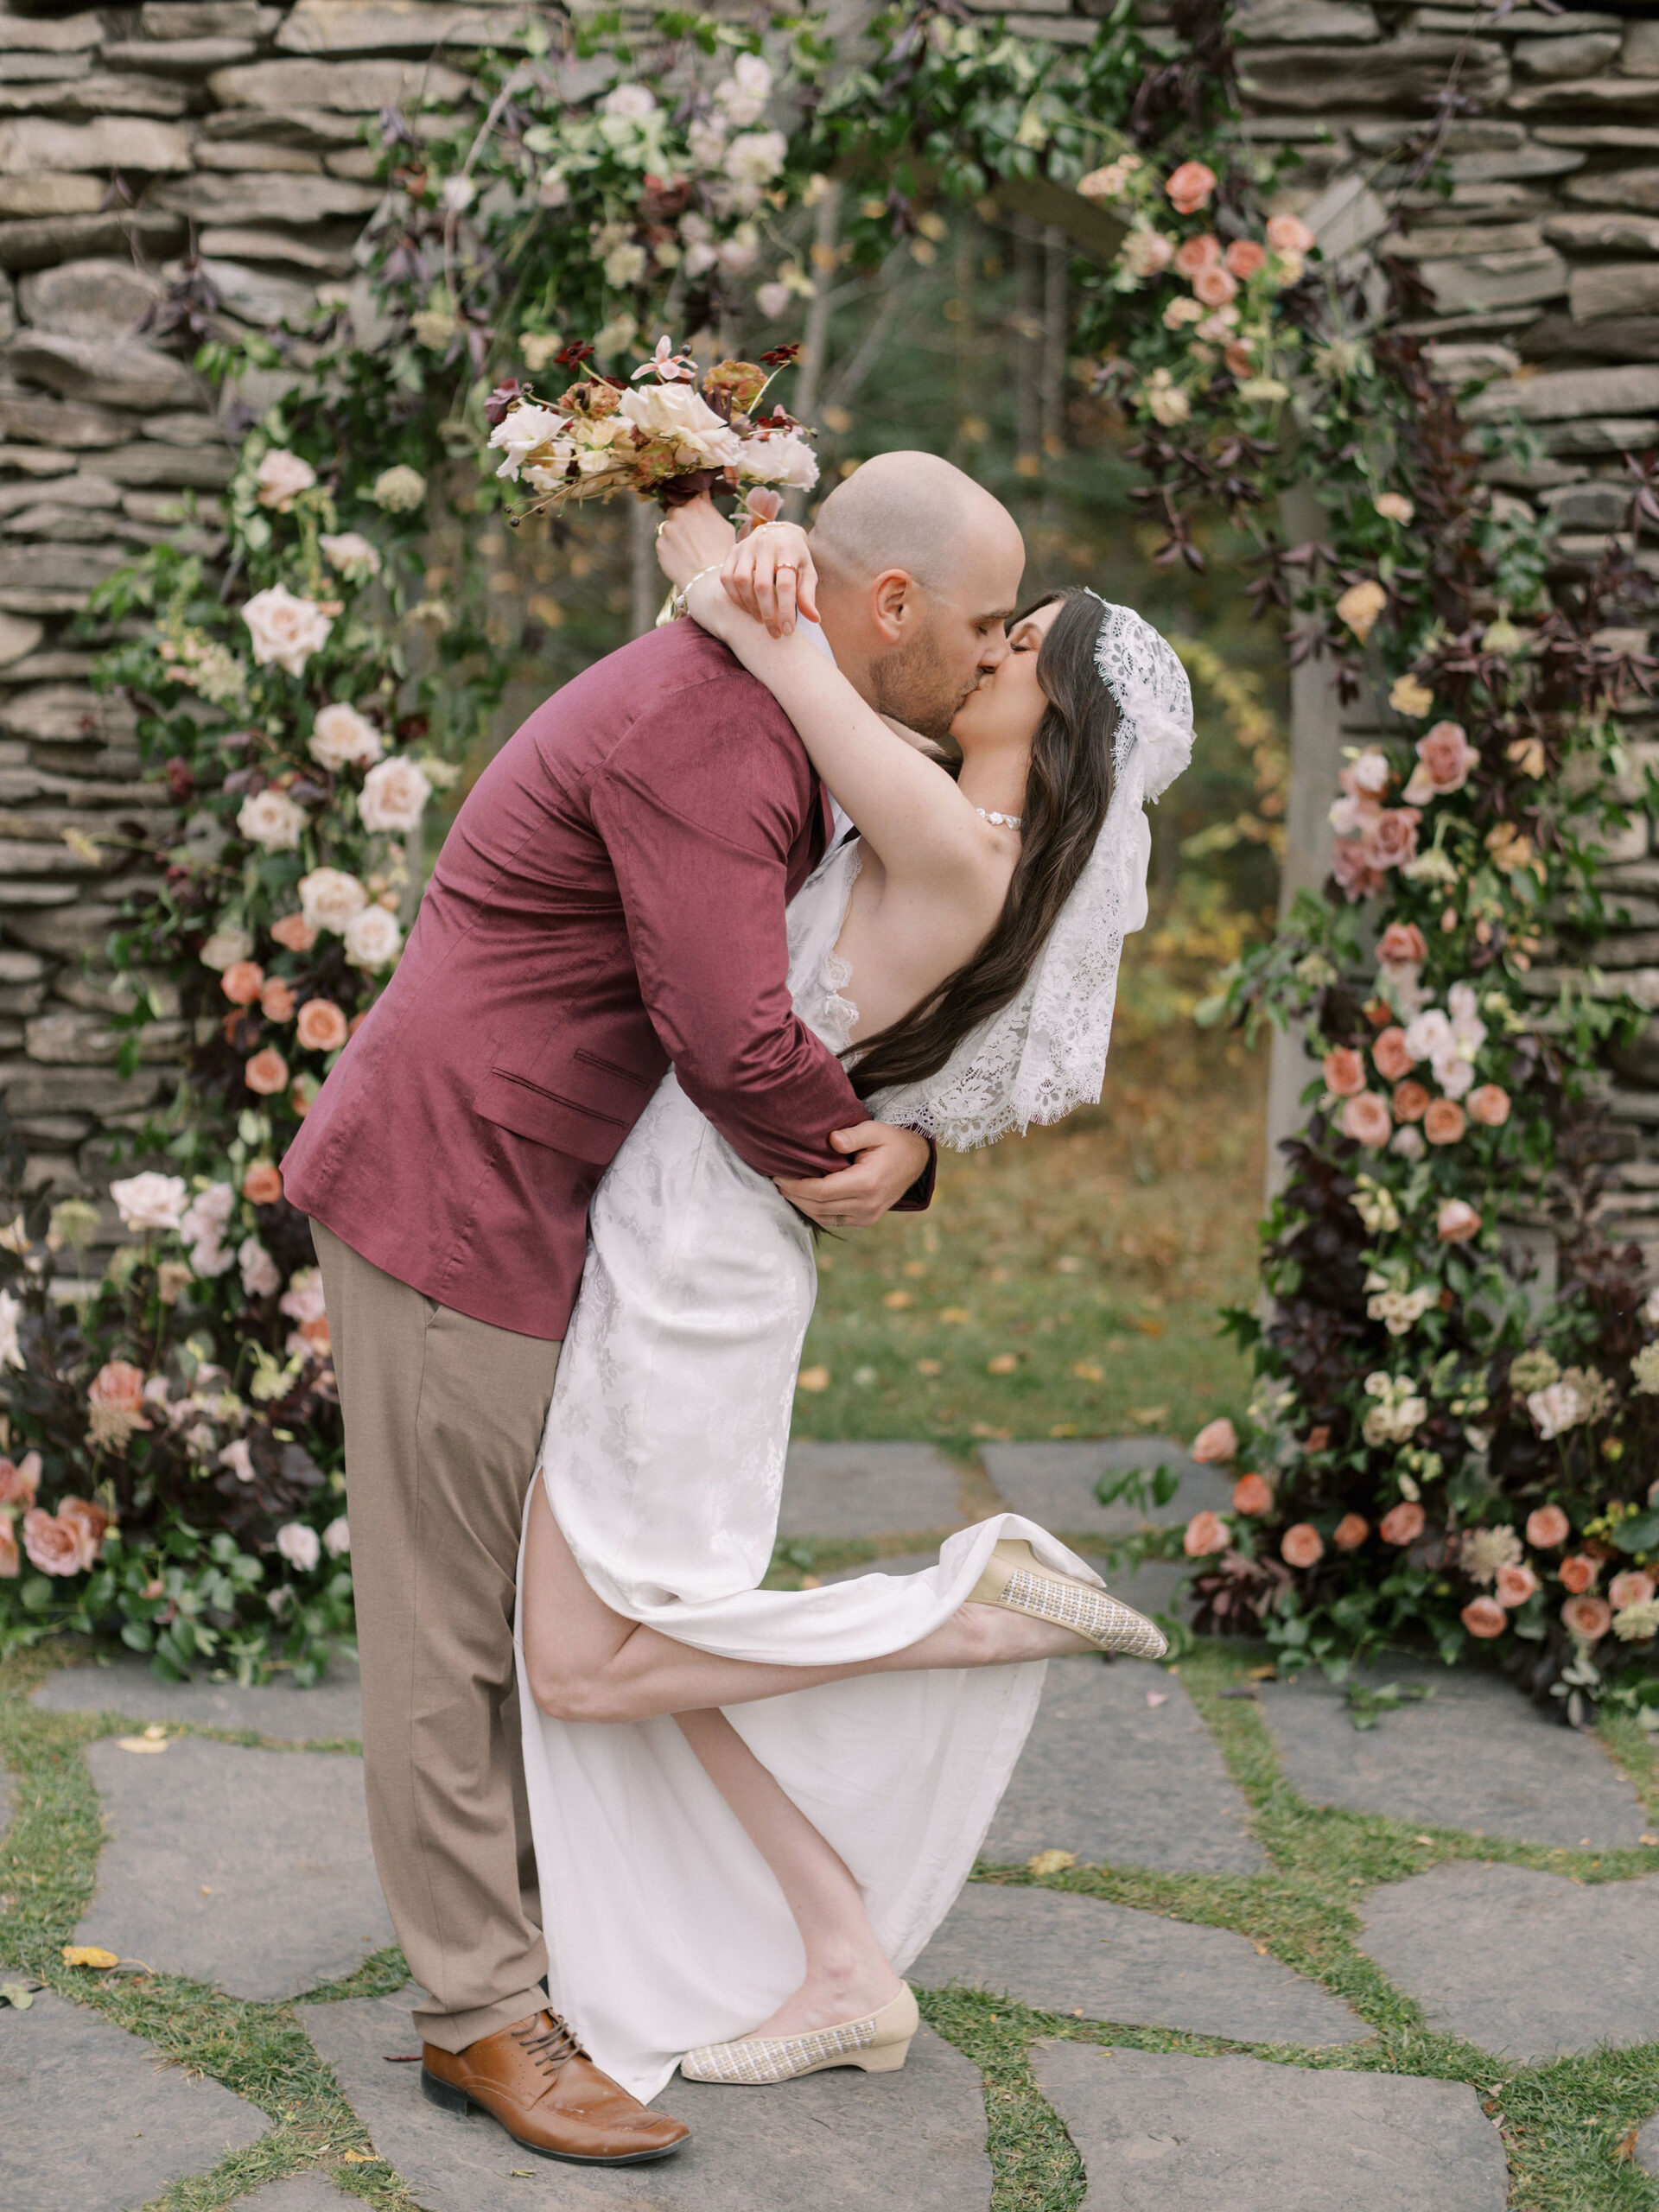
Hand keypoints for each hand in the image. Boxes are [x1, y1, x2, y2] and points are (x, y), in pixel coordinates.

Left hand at [656, 493, 735, 588]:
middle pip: (675, 510)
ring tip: (688, 550)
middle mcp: (679, 512)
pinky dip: (671, 549)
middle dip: (681, 519)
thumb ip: (709, 509)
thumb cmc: (722, 553)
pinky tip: (682, 558)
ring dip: (675, 535)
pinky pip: (664, 543)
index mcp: (696, 504)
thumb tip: (703, 497)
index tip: (692, 512)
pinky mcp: (659, 544)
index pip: (687, 495)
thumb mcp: (724, 525)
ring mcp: (667, 528)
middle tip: (691, 535)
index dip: (689, 504)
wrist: (708, 579)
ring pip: (669, 528)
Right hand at [723, 521, 818, 636]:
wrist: (779, 534)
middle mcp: (765, 543)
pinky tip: (747, 608)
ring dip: (750, 607)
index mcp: (788, 548)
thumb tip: (814, 619)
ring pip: (742, 582)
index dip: (786, 610)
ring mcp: (746, 546)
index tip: (787, 630)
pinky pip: (727, 578)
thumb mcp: (807, 573)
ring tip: (761, 619)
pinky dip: (735, 597)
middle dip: (768, 614)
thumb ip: (808, 595)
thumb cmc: (796, 558)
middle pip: (762, 585)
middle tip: (774, 632)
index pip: (785, 584)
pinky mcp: (733, 551)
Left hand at [775, 1122, 930, 1227]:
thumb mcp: (875, 1130)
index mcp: (868, 1183)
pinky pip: (833, 1221)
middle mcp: (867, 1205)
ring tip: (786, 1189)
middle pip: (819, 1207)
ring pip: (824, 1217)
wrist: (916, 1161)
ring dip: (802, 1206)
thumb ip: (853, 1135)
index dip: (797, 1186)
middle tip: (776, 1182)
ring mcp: (868, 1216)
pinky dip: (815, 1211)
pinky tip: (803, 1198)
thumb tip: (831, 1140)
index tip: (779, 1177)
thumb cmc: (892, 1141)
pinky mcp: (866, 1220)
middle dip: (794, 1196)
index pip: (823, 1191)